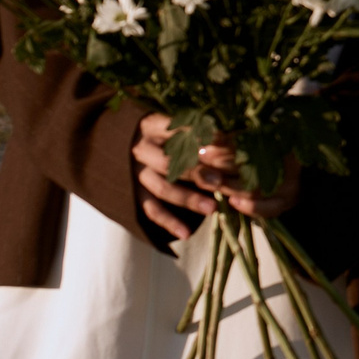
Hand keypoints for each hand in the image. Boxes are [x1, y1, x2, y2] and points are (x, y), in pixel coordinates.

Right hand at [132, 111, 301, 240]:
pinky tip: (187, 234)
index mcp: (153, 126)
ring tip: (213, 208)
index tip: (225, 147)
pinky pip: (150, 210)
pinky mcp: (134, 194)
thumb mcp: (176, 124)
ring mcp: (136, 173)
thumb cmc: (165, 133)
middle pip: (168, 163)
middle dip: (196, 172)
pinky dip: (169, 222)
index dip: (200, 141)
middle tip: (220, 182)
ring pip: (161, 188)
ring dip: (188, 199)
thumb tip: (233, 135)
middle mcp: (142, 149)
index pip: (176, 133)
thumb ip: (198, 129)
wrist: (125, 146)